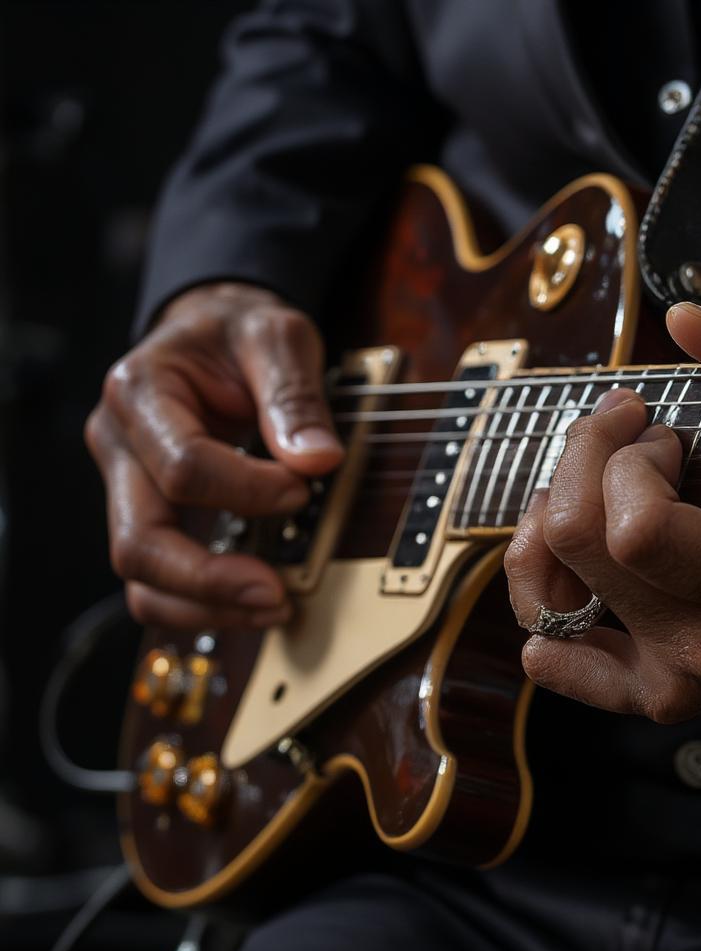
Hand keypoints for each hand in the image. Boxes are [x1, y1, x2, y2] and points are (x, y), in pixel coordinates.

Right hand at [85, 283, 342, 628]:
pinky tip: (250, 602)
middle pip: (139, 541)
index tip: (302, 489)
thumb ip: (294, 394)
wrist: (215, 331)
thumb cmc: (239, 331)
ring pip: (141, 575)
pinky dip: (200, 603)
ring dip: (204, 606)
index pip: (184, 467)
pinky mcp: (151, 513)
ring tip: (272, 606)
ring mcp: (128, 486)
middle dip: (209, 579)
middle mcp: (119, 445)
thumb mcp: (276, 336)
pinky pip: (158, 579)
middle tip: (276, 593)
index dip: (249, 492)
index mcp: (138, 392)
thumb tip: (318, 460)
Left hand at [504, 301, 700, 721]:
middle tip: (625, 449)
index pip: (634, 530)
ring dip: (546, 527)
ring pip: (540, 596)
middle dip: (584, 466)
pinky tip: (573, 568)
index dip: (624, 461)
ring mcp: (666, 678)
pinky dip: (542, 600)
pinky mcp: (637, 696)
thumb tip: (684, 322)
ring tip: (587, 497)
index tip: (660, 436)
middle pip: (575, 541)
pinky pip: (547, 652)